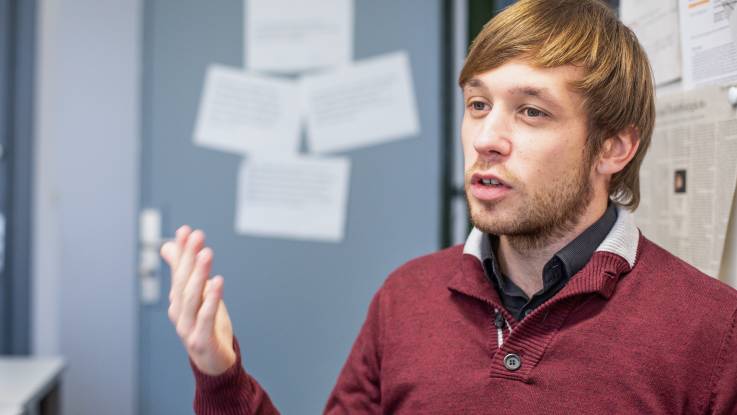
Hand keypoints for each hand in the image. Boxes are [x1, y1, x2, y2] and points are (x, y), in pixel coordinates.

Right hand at [160, 226, 236, 375]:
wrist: (213, 362)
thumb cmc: (206, 326)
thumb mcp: (197, 296)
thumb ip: (184, 272)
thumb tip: (169, 245)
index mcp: (178, 300)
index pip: (179, 271)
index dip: (182, 251)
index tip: (186, 230)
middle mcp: (179, 312)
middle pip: (183, 281)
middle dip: (189, 257)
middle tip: (196, 236)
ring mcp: (188, 327)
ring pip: (191, 297)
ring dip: (198, 274)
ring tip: (206, 253)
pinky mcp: (201, 339)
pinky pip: (205, 317)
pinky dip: (210, 299)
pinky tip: (217, 283)